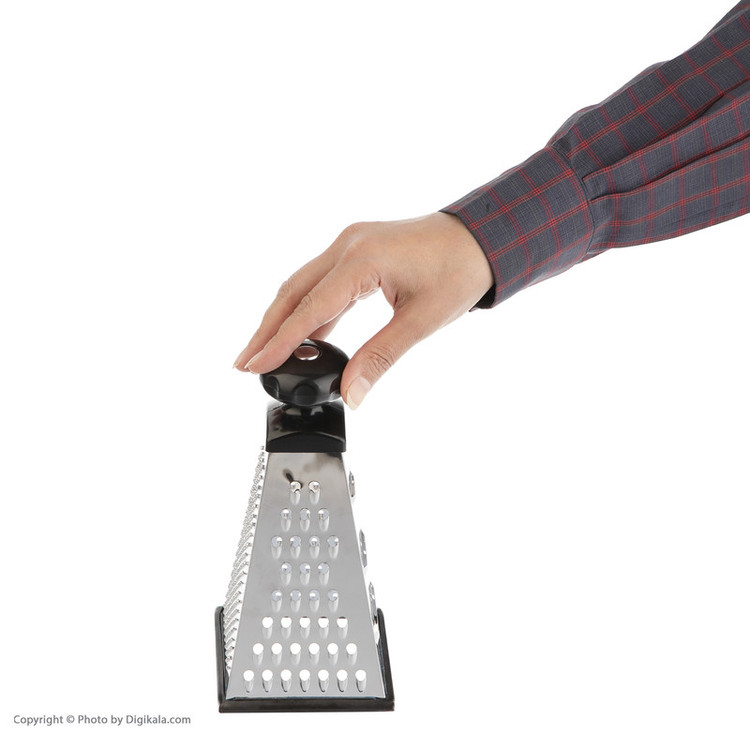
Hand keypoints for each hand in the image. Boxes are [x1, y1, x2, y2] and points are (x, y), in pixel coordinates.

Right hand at [233, 212, 492, 408]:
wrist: (482, 237)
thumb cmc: (459, 270)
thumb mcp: (420, 321)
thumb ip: (380, 357)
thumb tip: (352, 394)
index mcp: (361, 259)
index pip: (309, 309)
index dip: (279, 342)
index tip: (254, 366)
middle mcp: (348, 245)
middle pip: (293, 292)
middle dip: (267, 330)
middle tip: (244, 364)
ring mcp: (350, 244)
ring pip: (303, 285)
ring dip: (283, 319)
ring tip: (264, 353)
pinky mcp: (357, 249)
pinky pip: (322, 281)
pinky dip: (308, 308)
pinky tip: (302, 334)